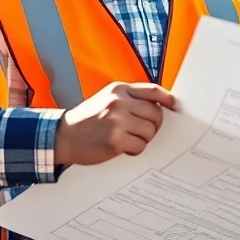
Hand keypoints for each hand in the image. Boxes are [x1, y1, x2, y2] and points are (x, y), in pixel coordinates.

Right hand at [54, 82, 174, 165]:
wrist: (63, 135)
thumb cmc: (88, 119)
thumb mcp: (107, 99)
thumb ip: (130, 99)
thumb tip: (160, 106)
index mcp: (119, 90)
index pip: (153, 90)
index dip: (168, 99)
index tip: (176, 107)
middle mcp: (119, 102)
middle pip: (155, 113)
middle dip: (153, 125)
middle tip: (142, 131)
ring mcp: (116, 121)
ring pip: (149, 131)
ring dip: (143, 139)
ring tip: (128, 139)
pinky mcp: (114, 140)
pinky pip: (140, 146)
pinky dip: (135, 150)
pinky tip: (123, 148)